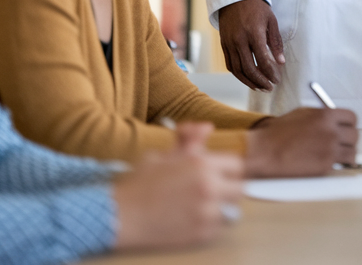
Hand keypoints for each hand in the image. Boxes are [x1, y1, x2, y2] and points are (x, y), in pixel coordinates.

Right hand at [111, 122, 243, 250]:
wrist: (120, 214)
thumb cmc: (140, 182)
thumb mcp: (164, 154)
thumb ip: (190, 140)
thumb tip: (208, 126)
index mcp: (201, 163)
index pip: (237, 165)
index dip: (227, 168)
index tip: (219, 173)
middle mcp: (209, 187)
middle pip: (240, 188)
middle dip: (229, 187)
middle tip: (215, 190)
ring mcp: (207, 212)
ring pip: (233, 210)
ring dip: (222, 207)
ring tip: (204, 205)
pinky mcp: (202, 234)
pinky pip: (220, 228)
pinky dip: (211, 224)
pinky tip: (194, 218)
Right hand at [218, 0, 283, 90]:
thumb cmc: (256, 7)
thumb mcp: (271, 20)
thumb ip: (275, 42)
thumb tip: (281, 62)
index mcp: (253, 33)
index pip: (263, 60)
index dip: (271, 73)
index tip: (277, 79)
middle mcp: (239, 40)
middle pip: (249, 68)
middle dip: (261, 81)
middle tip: (270, 87)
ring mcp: (229, 43)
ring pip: (237, 70)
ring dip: (249, 82)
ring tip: (260, 87)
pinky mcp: (223, 44)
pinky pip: (230, 64)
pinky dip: (238, 75)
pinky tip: (247, 79)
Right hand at [246, 107, 358, 176]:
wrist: (264, 151)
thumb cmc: (278, 133)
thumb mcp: (301, 115)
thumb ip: (321, 117)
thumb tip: (335, 122)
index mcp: (325, 115)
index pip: (351, 117)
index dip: (349, 124)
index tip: (345, 129)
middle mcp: (330, 131)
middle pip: (354, 135)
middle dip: (349, 141)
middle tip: (342, 145)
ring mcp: (329, 149)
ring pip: (352, 153)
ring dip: (346, 155)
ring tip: (337, 157)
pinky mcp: (325, 166)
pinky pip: (341, 166)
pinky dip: (337, 166)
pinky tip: (328, 164)